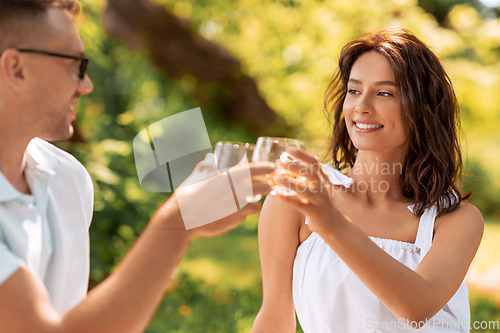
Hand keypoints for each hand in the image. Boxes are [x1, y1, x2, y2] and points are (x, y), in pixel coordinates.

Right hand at [155, 153, 274, 238]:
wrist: (181, 219)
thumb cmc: (187, 194)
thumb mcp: (196, 176)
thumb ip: (206, 166)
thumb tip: (210, 157)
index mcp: (226, 177)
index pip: (253, 169)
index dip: (265, 167)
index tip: (272, 167)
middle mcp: (234, 192)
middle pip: (262, 188)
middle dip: (268, 186)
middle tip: (268, 185)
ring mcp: (235, 208)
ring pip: (256, 204)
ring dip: (255, 201)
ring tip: (251, 199)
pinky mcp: (234, 221)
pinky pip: (245, 215)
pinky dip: (244, 212)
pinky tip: (237, 210)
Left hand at [272, 147, 341, 233]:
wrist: (334, 224)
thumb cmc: (321, 202)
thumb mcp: (318, 186)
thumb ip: (308, 176)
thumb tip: (289, 163)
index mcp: (323, 179)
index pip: (314, 162)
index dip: (302, 154)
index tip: (289, 149)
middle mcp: (322, 188)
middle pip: (310, 174)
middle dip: (295, 166)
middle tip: (280, 162)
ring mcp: (319, 200)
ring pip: (305, 190)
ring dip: (291, 183)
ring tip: (277, 178)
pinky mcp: (314, 212)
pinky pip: (300, 205)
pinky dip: (288, 199)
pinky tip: (276, 194)